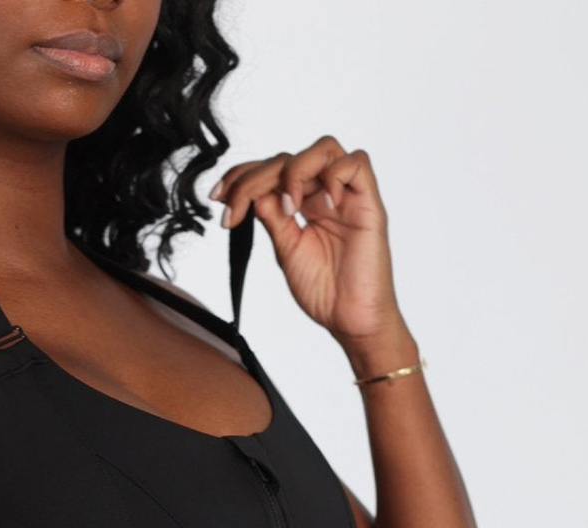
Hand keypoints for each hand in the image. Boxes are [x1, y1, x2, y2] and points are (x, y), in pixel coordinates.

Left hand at [209, 136, 403, 346]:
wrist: (351, 320)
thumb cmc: (324, 291)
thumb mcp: (285, 250)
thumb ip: (272, 218)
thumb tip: (254, 193)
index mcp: (304, 204)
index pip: (272, 171)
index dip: (242, 175)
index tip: (218, 197)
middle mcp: (324, 194)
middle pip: (289, 157)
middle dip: (255, 177)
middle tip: (236, 207)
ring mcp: (347, 196)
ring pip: (324, 148)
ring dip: (295, 172)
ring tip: (289, 209)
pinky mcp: (369, 203)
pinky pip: (357, 163)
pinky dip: (334, 176)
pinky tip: (324, 206)